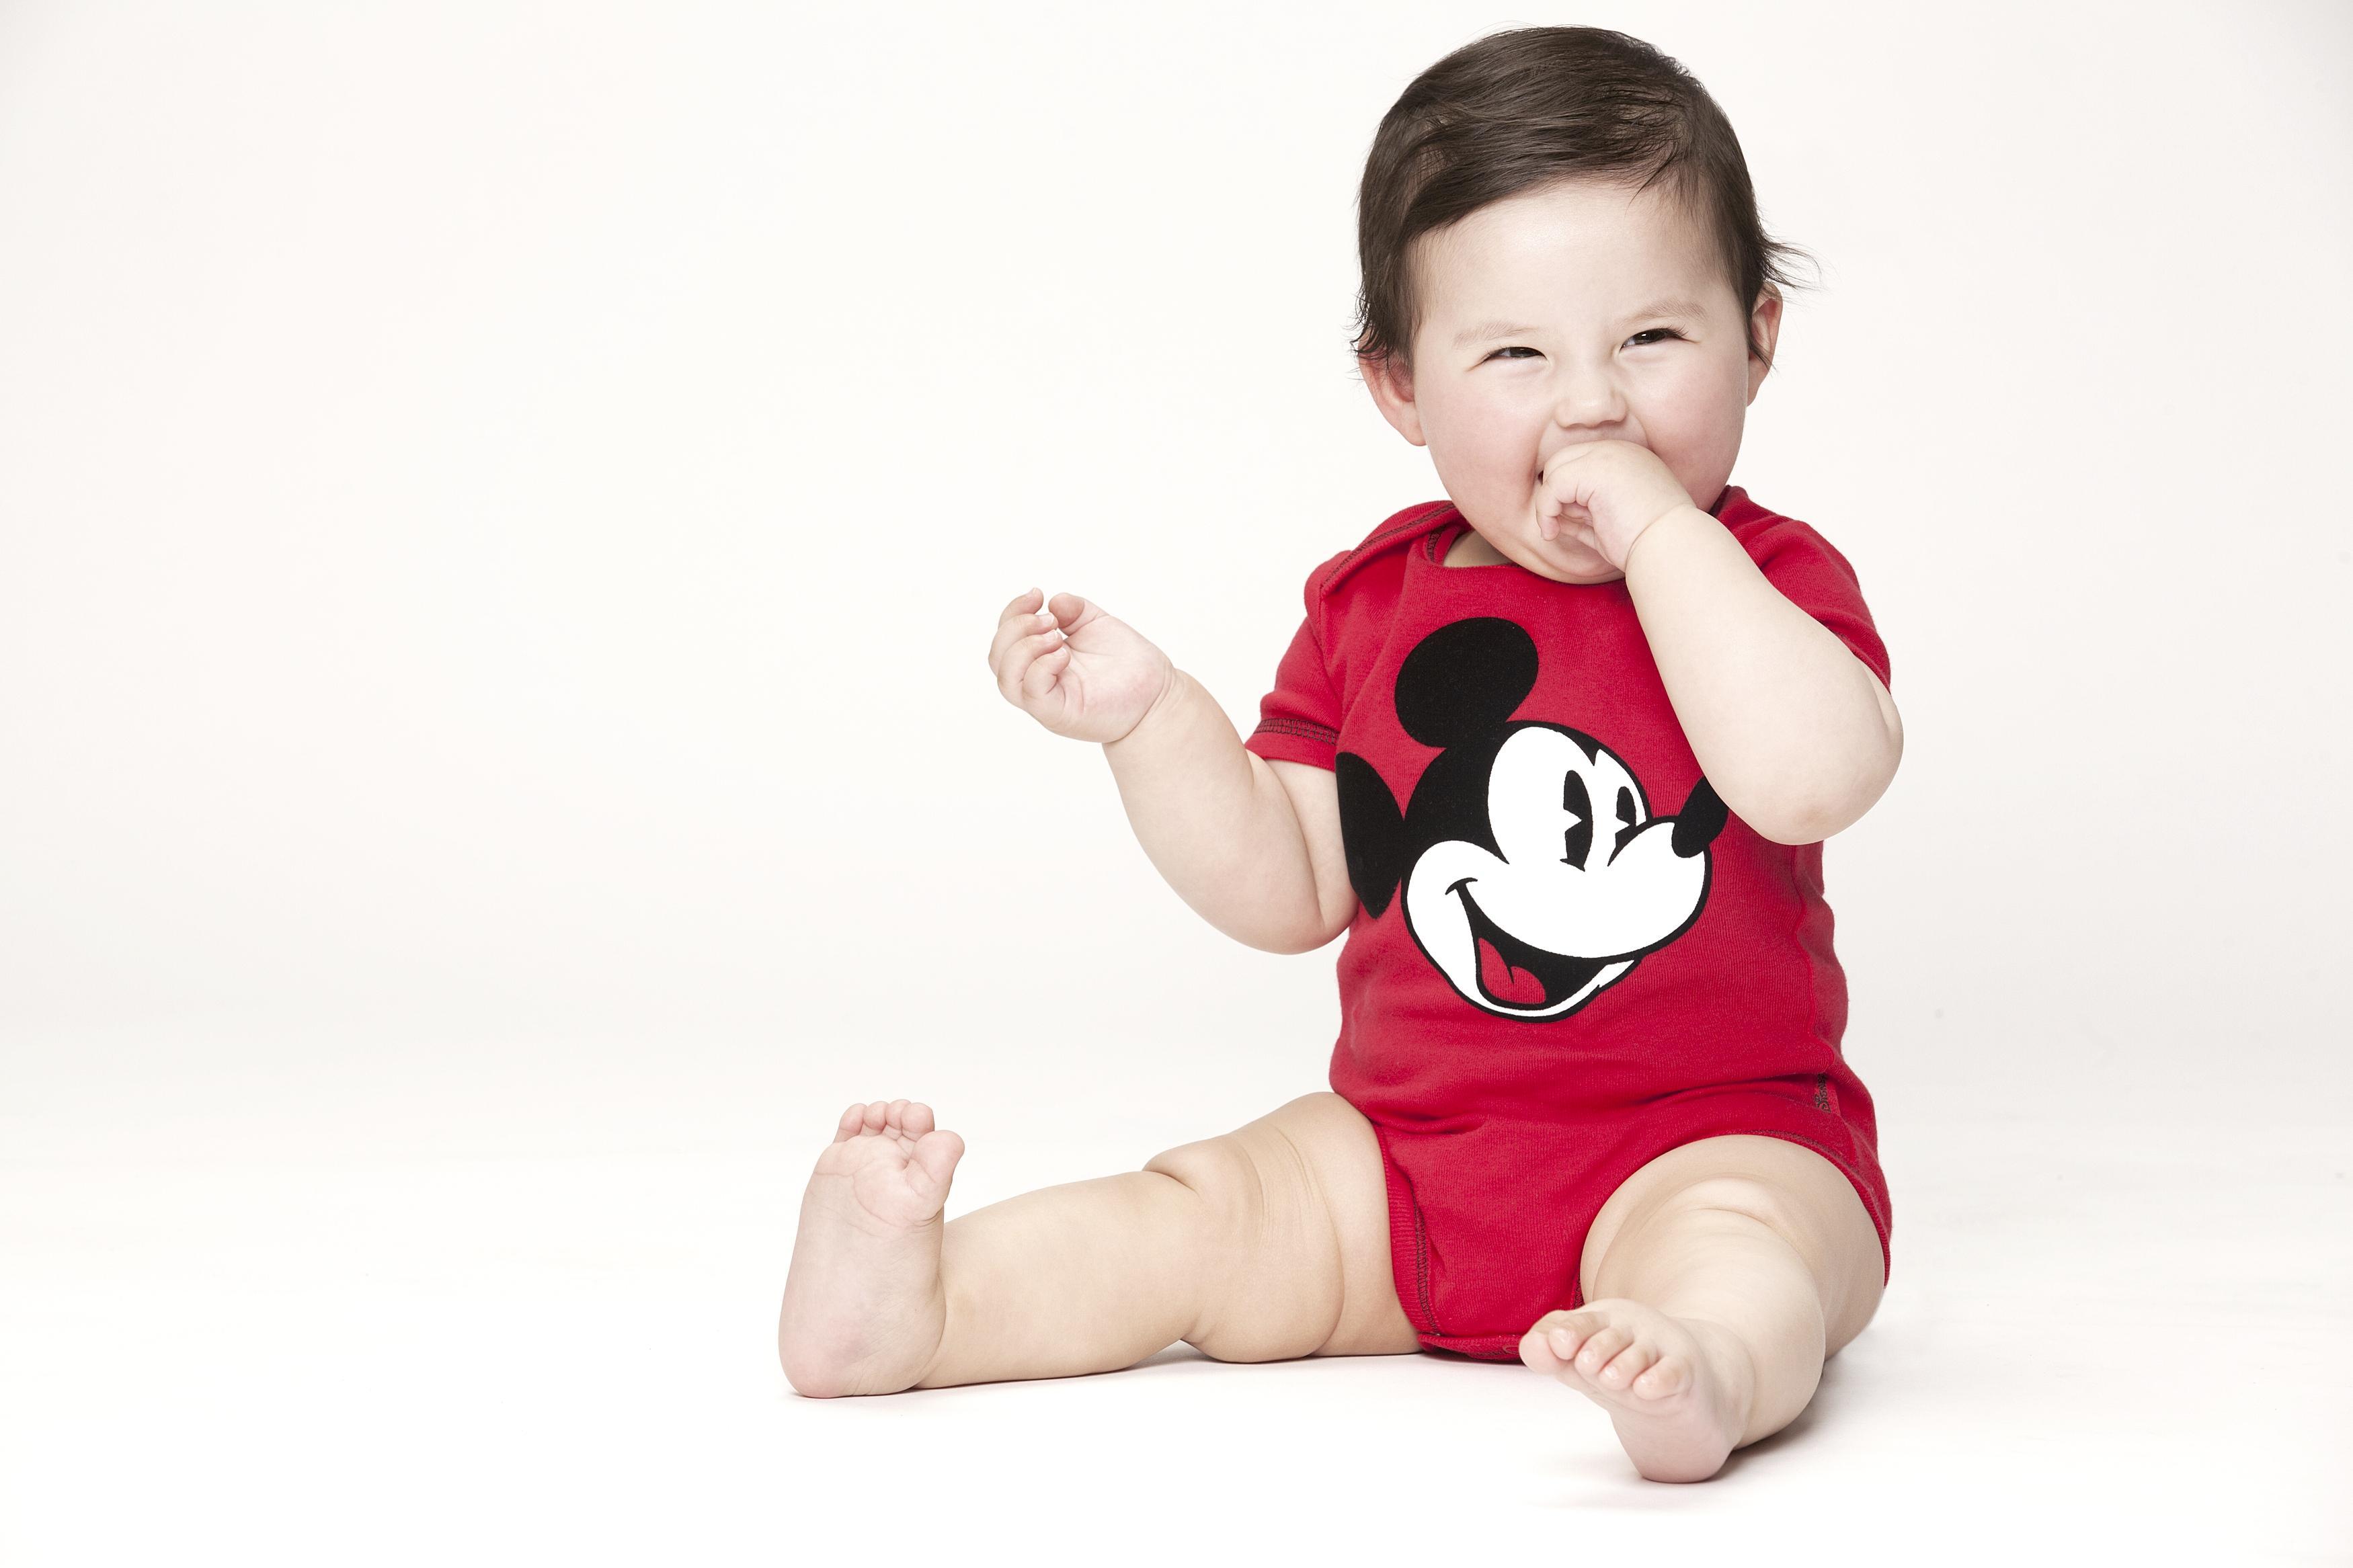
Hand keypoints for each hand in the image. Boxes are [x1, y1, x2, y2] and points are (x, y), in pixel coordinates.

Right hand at [987, 587, 1176, 743]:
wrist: (1157, 693)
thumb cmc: (1127, 663)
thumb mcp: (1097, 624)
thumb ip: (1074, 610)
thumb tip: (1053, 601)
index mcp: (1040, 658)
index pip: (1006, 636)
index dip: (1013, 612)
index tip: (1037, 594)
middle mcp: (1037, 680)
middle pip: (997, 657)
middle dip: (1015, 628)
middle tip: (1050, 620)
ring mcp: (1046, 700)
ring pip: (1006, 678)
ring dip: (1024, 648)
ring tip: (1055, 635)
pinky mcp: (1059, 714)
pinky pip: (1033, 694)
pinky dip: (1041, 668)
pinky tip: (1063, 654)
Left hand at [1533, 440, 1699, 571]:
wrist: (1671, 547)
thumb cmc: (1646, 543)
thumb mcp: (1610, 522)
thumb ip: (1585, 511)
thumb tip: (1554, 514)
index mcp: (1627, 459)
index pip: (1579, 464)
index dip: (1565, 493)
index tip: (1567, 523)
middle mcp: (1618, 450)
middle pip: (1562, 461)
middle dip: (1553, 495)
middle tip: (1558, 526)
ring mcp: (1608, 455)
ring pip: (1554, 470)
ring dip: (1548, 505)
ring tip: (1559, 530)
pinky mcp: (1596, 469)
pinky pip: (1552, 485)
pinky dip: (1545, 511)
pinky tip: (1552, 532)